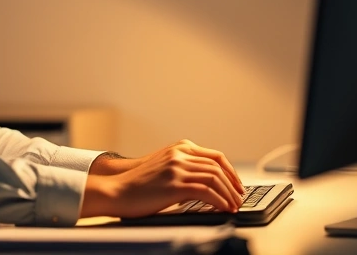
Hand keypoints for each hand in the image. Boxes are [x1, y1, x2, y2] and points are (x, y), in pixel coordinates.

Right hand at [80, 140, 244, 217]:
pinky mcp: (174, 184)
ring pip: (215, 179)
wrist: (117, 190)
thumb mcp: (163, 167)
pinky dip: (219, 201)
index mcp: (179, 148)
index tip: (236, 185)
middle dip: (233, 185)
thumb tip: (207, 182)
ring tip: (234, 207)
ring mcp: (177, 168)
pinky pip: (206, 191)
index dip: (230, 172)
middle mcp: (180, 154)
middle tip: (239, 198)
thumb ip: (183, 167)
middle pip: (218, 167)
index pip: (215, 156)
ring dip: (229, 195)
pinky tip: (223, 209)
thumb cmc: (138, 184)